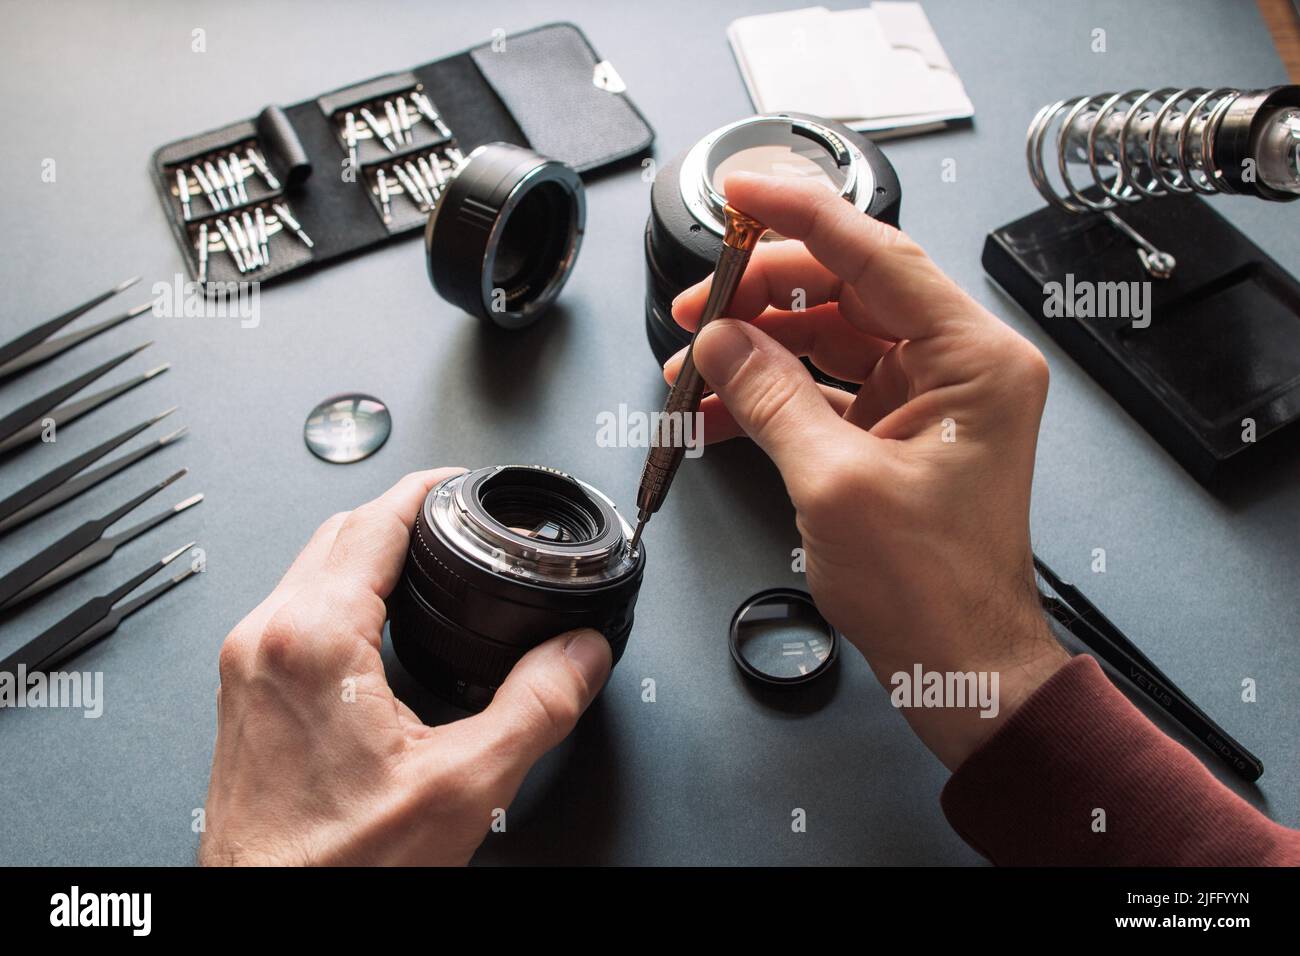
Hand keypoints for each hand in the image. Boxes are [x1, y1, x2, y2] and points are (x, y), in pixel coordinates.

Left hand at [200, 468, 611, 865]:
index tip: (463, 483)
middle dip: (402, 513)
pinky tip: (379, 619)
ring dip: (369, 550)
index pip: (375, 521)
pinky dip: (342, 589)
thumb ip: (536, 707)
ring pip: (310, 567)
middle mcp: (266, 639)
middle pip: (338, 532)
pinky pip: (294, 606)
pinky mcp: (245, 692)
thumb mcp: (463, 786)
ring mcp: (247, 665)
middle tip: (456, 517)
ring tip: (428, 558)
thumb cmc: (337, 868)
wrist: (269, 919)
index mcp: (313, 639)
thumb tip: (580, 654)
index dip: (428, 489)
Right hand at [668, 173, 1068, 769]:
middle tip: (697, 304)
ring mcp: (931, 398)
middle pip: (848, 289)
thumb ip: (772, 396)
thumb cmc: (932, 591)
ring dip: (758, 347)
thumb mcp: (834, 483)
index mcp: (973, 361)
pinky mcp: (901, 431)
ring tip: (693, 366)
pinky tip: (718, 411)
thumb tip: (721, 340)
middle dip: (763, 293)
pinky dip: (773, 394)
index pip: (876, 253)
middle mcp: (961, 366)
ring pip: (830, 337)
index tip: (741, 191)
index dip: (799, 215)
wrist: (960, 665)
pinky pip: (828, 387)